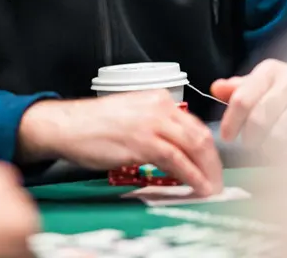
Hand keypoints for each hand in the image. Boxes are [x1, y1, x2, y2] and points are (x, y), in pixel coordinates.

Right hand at [19, 94, 222, 195]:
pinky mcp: (143, 142)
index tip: (212, 164)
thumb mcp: (132, 116)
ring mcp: (152, 124)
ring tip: (211, 187)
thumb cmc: (94, 125)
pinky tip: (197, 185)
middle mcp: (159, 107)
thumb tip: (176, 149)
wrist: (68, 125)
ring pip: (193, 146)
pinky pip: (176, 160)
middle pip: (199, 135)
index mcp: (158, 99)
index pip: (194, 124)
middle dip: (213, 161)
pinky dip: (191, 175)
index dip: (208, 148)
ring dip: (206, 171)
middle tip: (218, 179)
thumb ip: (156, 127)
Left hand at [212, 59, 286, 155]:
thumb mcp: (266, 83)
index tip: (228, 137)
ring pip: (281, 136)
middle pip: (259, 120)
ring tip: (273, 149)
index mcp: (271, 71)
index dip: (231, 123)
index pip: (242, 99)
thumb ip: (240, 89)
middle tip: (253, 145)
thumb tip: (216, 88)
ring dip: (272, 149)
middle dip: (251, 139)